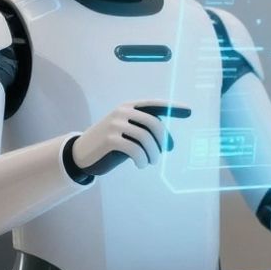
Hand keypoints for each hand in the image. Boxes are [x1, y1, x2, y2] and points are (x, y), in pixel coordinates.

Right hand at [69, 101, 191, 178]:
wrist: (81, 154)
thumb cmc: (110, 145)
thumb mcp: (128, 135)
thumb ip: (146, 133)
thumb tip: (169, 144)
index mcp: (129, 106)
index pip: (156, 104)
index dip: (174, 107)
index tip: (190, 111)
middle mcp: (123, 111)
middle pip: (154, 123)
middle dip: (162, 141)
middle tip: (162, 155)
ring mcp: (115, 123)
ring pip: (146, 138)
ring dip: (153, 153)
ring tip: (150, 162)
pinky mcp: (110, 139)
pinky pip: (135, 149)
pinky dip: (142, 159)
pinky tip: (141, 165)